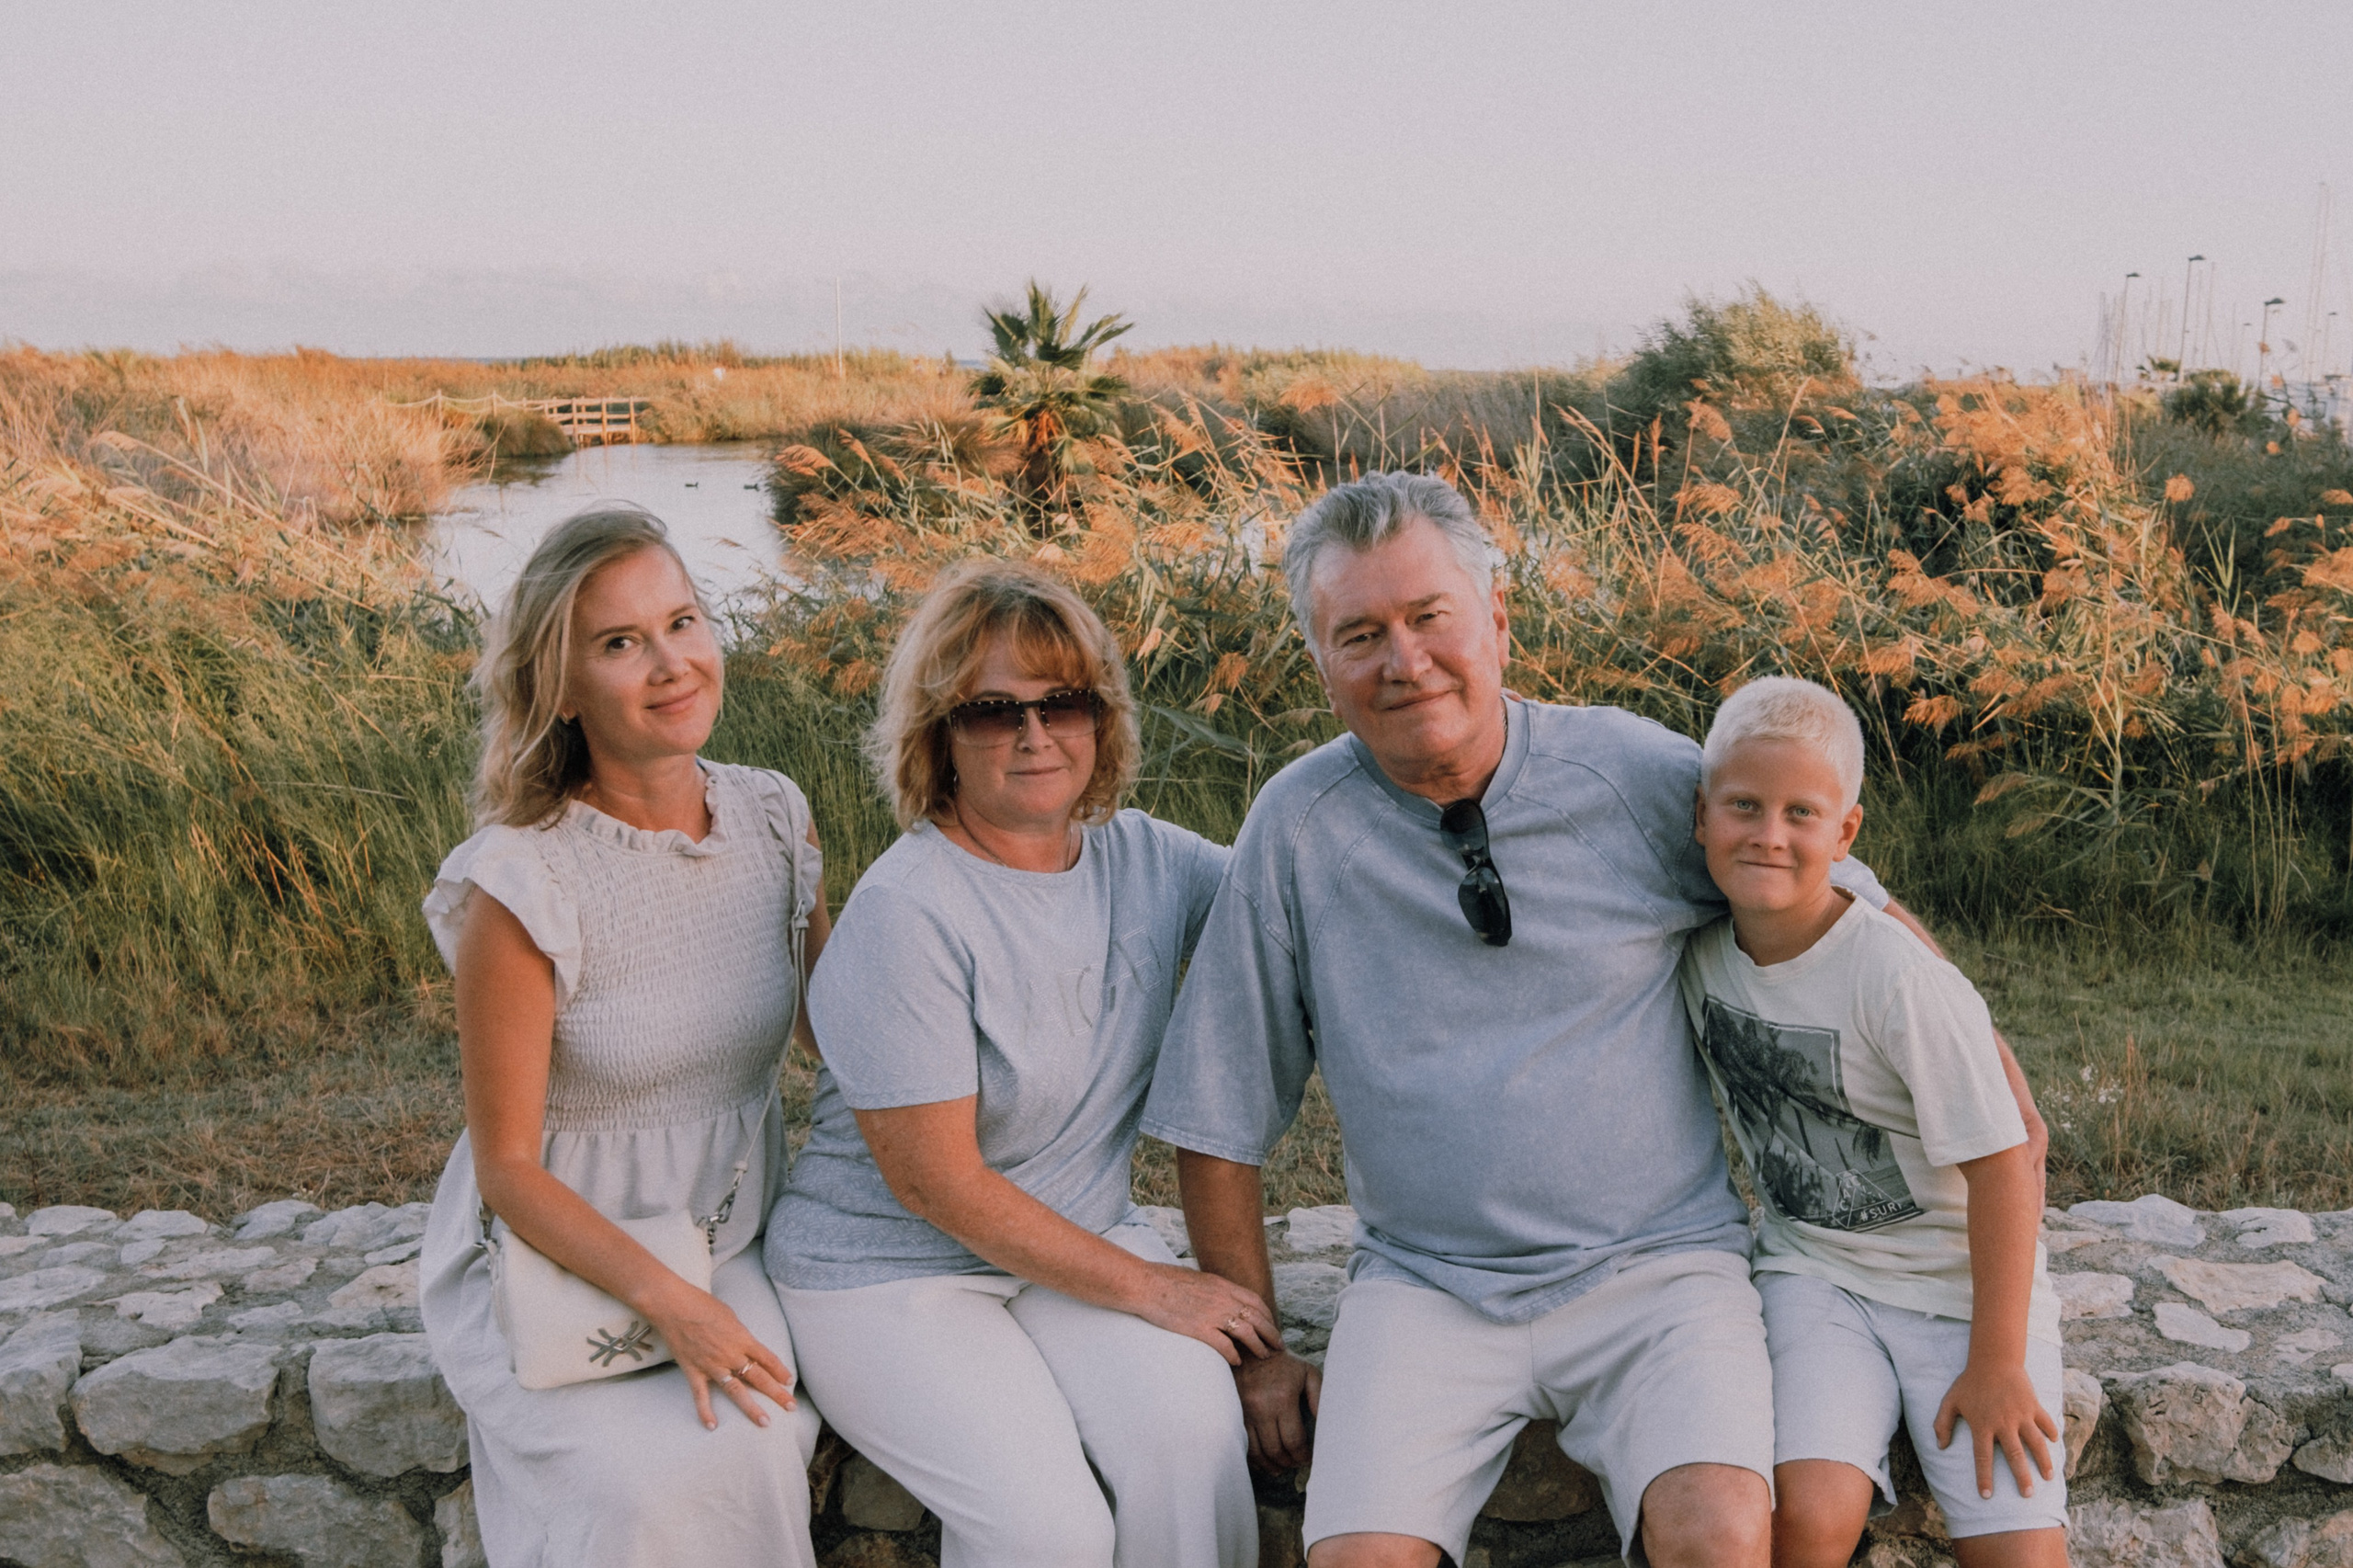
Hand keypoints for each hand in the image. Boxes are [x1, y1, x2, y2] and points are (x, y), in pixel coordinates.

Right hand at [642, 1279, 797, 1430]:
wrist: (673, 1305)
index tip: (789, 1382)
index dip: (780, 1371)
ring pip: (736, 1391)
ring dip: (751, 1408)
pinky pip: (701, 1396)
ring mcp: (712, 1365)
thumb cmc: (702, 1304)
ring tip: (765, 1423)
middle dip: (777, 1393)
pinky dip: (705, 1412)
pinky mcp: (693, 1371)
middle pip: (758, 1377)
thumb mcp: (730, 1316)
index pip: (767, 1358)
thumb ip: (739, 1334)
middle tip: (791, 1407)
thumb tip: (745, 1346)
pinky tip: (712, 1426)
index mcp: (742, 1338)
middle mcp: (730, 1354)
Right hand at [1129, 1262, 1282, 1365]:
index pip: (1255, 1301)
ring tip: (1265, 1356)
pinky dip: (1234, 1355)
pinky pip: (1224, 1345)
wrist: (1145, 1284)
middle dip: (1272, 1333)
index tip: (1272, 1326)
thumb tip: (1220, 1298)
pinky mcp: (1198, 1329)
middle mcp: (1222, 1298)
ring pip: (1247, 1333)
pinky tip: (1237, 1363)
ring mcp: (1211, 1314)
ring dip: (1259, 1346)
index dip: (1268, 1316)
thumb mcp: (1196, 1278)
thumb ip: (1212, 1289)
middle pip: (1257, 1317)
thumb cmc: (1164, 1280)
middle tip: (1279, 1346)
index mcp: (1222, 1284)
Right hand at [1237, 1350, 1320, 1471]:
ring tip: (1282, 1466)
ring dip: (1271, 1465)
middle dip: (1289, 1462)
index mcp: (1282, 1398)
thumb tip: (1327, 1426)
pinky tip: (1265, 1460)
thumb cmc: (1284, 1363)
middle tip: (1297, 1463)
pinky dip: (1255, 1458)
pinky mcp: (1233, 1414)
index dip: (1303, 1455)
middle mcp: (1261, 1407)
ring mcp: (1244, 1412)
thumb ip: (1319, 1398)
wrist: (1251, 1348)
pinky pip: (1243, 1444)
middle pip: (1276, 1450)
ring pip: (1257, 1452)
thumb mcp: (1308, 1373)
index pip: (1294, 1440)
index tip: (1309, 1458)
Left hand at [1934, 1359, 2057, 1498]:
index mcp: (1982, 1425)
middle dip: (2022, 1477)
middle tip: (2028, 1495)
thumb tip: (1940, 1447)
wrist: (1992, 1359)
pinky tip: (2055, 1442)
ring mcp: (2020, 1414)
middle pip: (2014, 1455)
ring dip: (2043, 1461)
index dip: (1984, 1477)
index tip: (1987, 1496)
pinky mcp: (2033, 1405)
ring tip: (2048, 1477)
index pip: (1982, 1457)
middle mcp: (2003, 1423)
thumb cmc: (1969, 1382)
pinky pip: (2045, 1422)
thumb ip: (1942, 1423)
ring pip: (2036, 1443)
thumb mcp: (1950, 1401)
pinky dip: (2051, 1431)